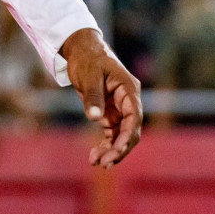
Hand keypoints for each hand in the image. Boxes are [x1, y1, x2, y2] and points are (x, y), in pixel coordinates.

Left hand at [61, 28, 142, 167]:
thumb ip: (93, 97)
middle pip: (130, 131)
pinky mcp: (109, 112)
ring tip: (95, 162)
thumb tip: (95, 118)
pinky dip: (105, 145)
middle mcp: (128, 101)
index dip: (127, 137)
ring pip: (120, 135)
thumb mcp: (89, 76)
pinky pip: (111, 133)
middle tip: (103, 163)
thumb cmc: (87, 58)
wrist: (80, 50)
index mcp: (129, 90)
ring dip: (110, 150)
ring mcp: (119, 108)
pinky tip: (95, 156)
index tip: (116, 150)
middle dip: (118, 148)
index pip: (134, 118)